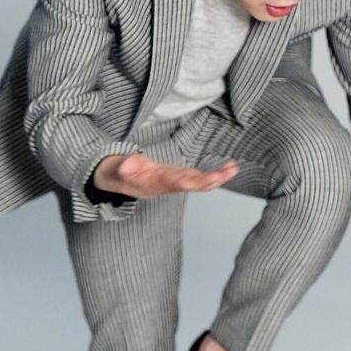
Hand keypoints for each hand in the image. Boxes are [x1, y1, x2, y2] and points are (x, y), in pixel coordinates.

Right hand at [93, 153, 239, 196]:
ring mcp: (177, 182)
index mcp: (156, 183)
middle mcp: (169, 185)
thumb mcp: (117, 169)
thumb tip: (127, 165)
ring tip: (233, 168)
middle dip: (210, 180)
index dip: (189, 182)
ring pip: (200, 183)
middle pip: (193, 185)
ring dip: (217, 178)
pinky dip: (216, 174)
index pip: (174, 183)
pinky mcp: (181, 177)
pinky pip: (201, 178)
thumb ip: (124, 166)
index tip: (203, 178)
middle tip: (227, 172)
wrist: (120, 180)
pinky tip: (230, 167)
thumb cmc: (119, 173)